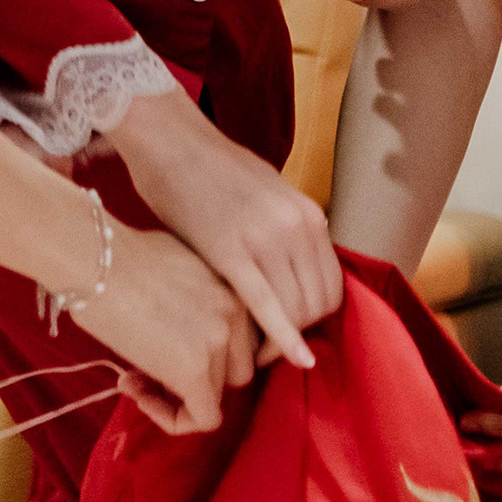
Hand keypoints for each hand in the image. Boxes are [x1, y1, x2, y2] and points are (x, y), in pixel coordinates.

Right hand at [64, 224, 257, 435]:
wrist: (95, 259)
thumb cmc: (117, 255)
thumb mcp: (175, 268)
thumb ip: (192, 301)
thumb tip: (177, 329)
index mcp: (236, 286)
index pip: (241, 339)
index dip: (207, 352)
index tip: (164, 345)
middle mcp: (238, 313)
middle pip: (233, 368)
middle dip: (195, 376)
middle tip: (148, 368)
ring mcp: (219, 342)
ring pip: (216, 394)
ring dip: (176, 396)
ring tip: (132, 380)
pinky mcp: (194, 371)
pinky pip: (202, 418)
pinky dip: (174, 419)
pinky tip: (139, 397)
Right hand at [112, 86, 339, 368]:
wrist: (170, 142)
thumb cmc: (210, 170)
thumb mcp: (268, 196)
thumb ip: (286, 232)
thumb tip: (293, 271)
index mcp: (309, 214)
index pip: (332, 286)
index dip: (313, 320)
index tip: (290, 333)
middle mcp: (298, 226)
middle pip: (317, 303)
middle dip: (298, 334)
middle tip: (268, 350)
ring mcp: (268, 237)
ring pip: (295, 310)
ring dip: (279, 341)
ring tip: (253, 352)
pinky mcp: (232, 251)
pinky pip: (267, 306)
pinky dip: (282, 339)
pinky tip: (284, 360)